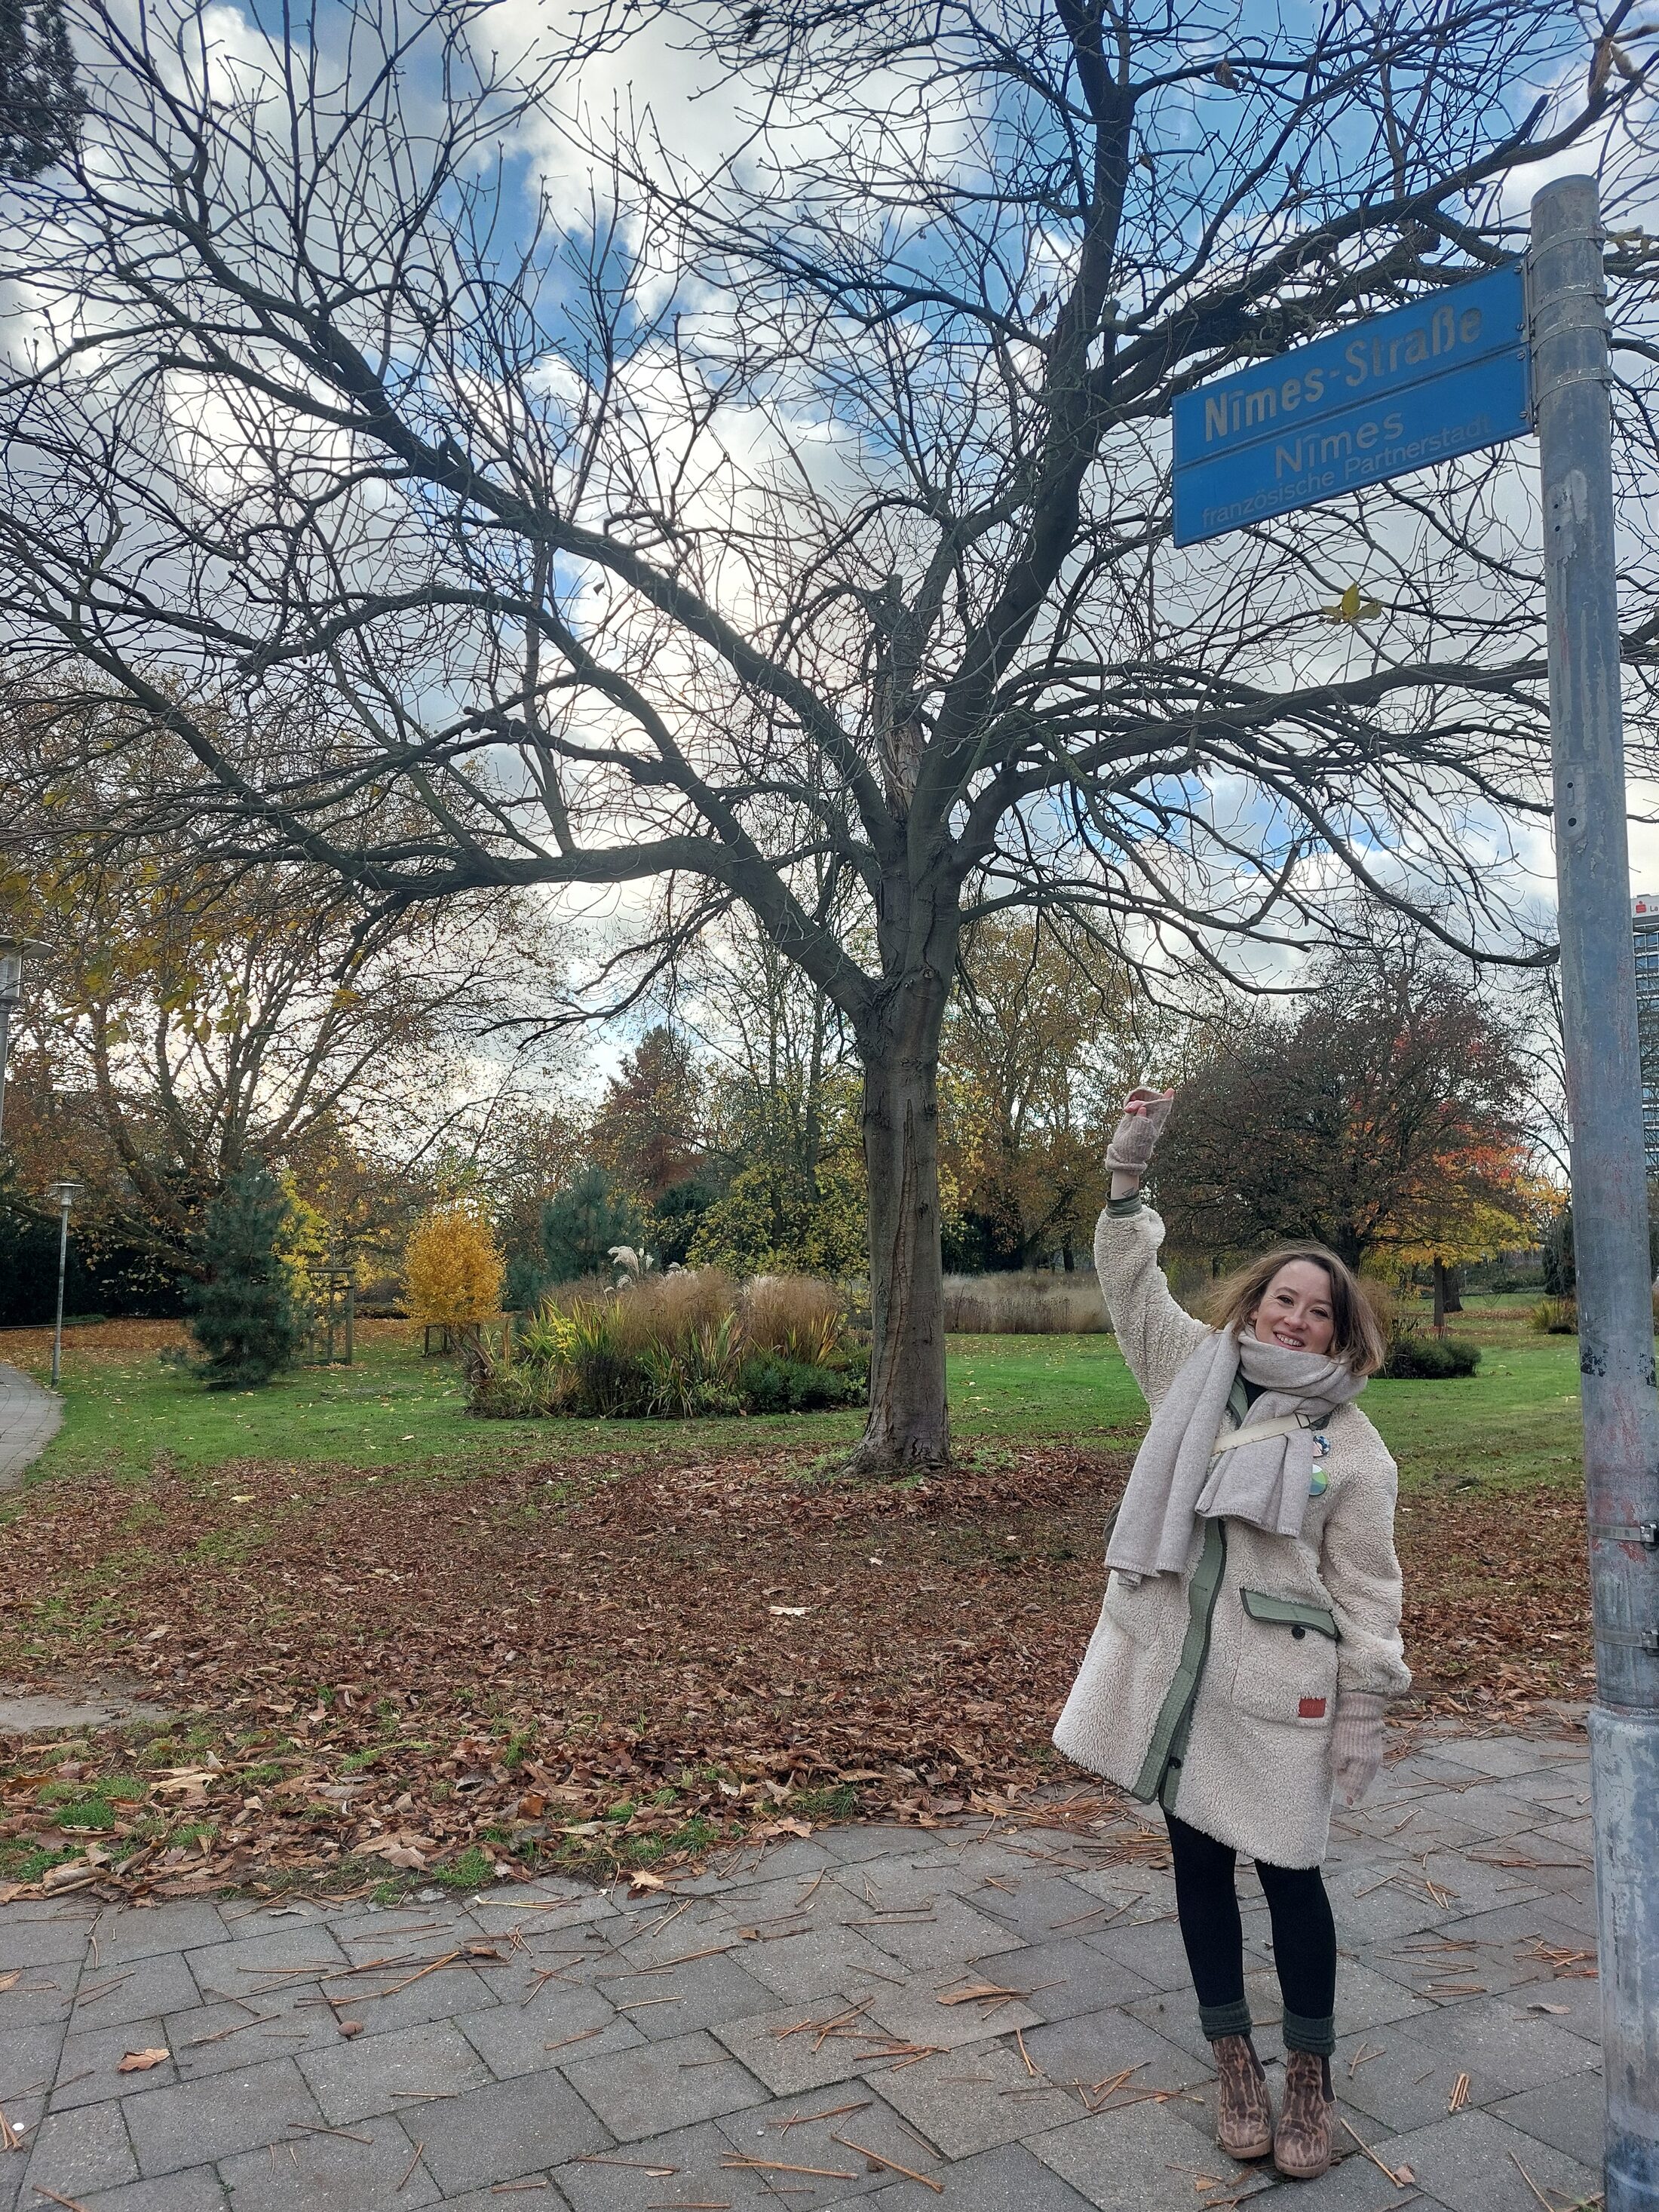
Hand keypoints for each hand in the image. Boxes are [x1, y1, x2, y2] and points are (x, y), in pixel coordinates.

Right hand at [1105, 1086, 1175, 1176]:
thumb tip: (1143, 1108)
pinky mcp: (1131, 1116)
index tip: (1171, 1090)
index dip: (1167, 1099)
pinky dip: (1130, 1101)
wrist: (1123, 1154)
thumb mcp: (1138, 1136)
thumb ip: (1141, 1122)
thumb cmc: (1133, 1148)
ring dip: (1135, 1101)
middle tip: (1130, 1108)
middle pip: (1150, 1103)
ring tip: (1126, 1109)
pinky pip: (1133, 1104)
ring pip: (1141, 1102)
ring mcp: (1140, 1117)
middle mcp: (1149, 1118)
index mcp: (1155, 1124)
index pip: (1163, 1109)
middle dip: (1141, 1102)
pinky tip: (1127, 1104)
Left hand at [1329, 1691, 1386, 1805]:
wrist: (1360, 1713)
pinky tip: (1361, 1774)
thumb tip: (1342, 1777)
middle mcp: (1372, 1764)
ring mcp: (1376, 1757)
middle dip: (1357, 1789)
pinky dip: (1365, 1773)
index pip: (1357, 1787)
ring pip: (1369, 1776)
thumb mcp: (1338, 1750)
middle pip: (1364, 1783)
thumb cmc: (1346, 1731)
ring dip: (1361, 1782)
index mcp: (1362, 1765)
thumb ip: (1340, 1767)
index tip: (1349, 1801)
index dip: (1352, 1794)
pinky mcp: (1377, 1751)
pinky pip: (1371, 1768)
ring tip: (1356, 1789)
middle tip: (1351, 1798)